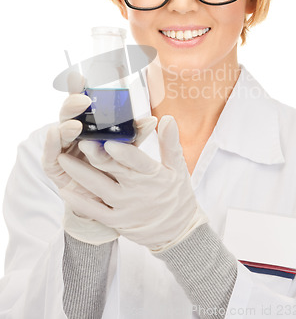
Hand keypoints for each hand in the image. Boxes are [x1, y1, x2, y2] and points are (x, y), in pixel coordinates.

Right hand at [42, 71, 134, 244]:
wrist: (111, 204)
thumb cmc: (119, 170)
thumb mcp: (128, 150)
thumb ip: (135, 135)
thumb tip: (153, 120)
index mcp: (91, 124)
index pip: (84, 102)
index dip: (80, 87)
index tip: (80, 75)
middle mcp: (75, 132)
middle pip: (71, 112)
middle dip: (75, 103)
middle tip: (84, 100)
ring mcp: (63, 148)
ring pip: (60, 130)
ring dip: (66, 124)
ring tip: (76, 123)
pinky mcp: (56, 168)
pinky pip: (50, 154)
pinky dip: (51, 143)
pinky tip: (56, 133)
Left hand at [58, 115, 207, 252]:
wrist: (178, 231)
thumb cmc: (177, 194)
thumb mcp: (178, 167)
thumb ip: (170, 142)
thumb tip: (167, 118)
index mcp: (152, 175)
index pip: (137, 161)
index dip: (124, 152)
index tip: (110, 141)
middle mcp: (137, 191)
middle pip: (113, 171)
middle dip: (96, 156)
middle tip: (80, 141)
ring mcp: (125, 207)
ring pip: (99, 189)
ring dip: (80, 174)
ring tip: (62, 159)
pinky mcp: (116, 220)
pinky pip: (95, 211)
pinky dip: (79, 202)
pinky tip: (65, 189)